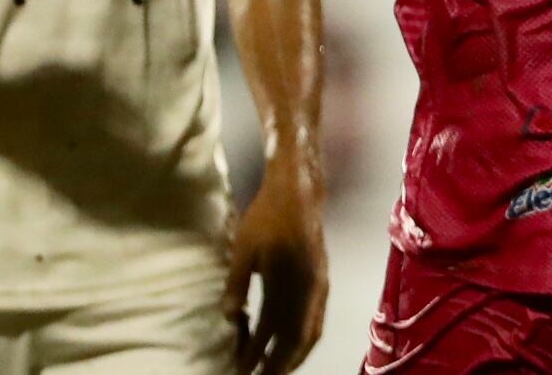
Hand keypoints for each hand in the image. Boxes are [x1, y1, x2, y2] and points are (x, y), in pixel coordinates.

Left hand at [225, 160, 326, 374]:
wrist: (298, 193)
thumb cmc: (266, 216)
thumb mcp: (244, 247)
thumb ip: (237, 283)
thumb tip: (229, 317)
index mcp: (287, 279)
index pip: (270, 326)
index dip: (256, 351)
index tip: (241, 369)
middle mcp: (308, 287)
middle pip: (295, 338)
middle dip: (278, 364)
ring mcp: (319, 286)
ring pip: (310, 333)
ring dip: (293, 357)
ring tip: (276, 371)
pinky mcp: (322, 283)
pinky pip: (317, 321)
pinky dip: (305, 341)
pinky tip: (293, 347)